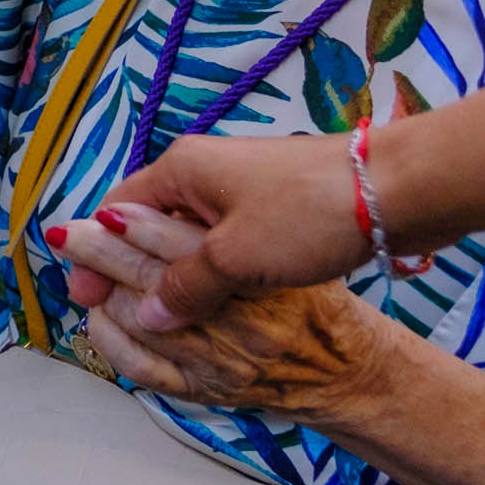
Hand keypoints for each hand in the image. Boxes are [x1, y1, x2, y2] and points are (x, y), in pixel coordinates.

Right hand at [68, 134, 378, 329]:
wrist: (397, 191)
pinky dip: (217, 271)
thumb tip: (146, 316)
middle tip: (123, 313)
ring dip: (178, 273)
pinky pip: (229, 242)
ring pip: (192, 236)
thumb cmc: (307, 213)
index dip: (95, 255)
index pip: (116, 211)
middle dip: (133, 267)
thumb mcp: (234, 258)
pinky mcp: (278, 206)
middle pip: (150, 223)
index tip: (87, 297)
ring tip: (170, 316)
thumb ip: (184, 287)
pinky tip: (222, 302)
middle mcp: (206, 171)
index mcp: (182, 168)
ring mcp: (245, 188)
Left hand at [77, 220, 399, 428]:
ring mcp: (221, 362)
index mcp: (264, 280)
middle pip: (151, 279)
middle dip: (102, 251)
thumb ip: (228, 234)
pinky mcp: (206, 391)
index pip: (184, 244)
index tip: (105, 212)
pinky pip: (141, 368)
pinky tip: (100, 317)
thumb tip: (158, 208)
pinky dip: (111, 340)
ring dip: (104, 291)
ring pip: (139, 320)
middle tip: (68, 234)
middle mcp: (242, 323)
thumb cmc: (314, 301)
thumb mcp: (285, 252)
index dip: (137, 225)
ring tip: (86, 271)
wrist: (349, 369)